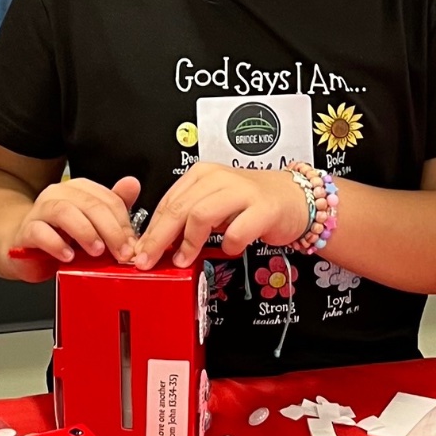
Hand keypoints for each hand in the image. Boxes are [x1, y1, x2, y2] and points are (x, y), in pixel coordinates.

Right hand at [9, 176, 141, 269]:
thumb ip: (112, 206)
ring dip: (85, 232)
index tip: (133, 245)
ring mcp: (40, 211)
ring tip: (97, 251)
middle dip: (110, 229)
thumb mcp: (91, 225)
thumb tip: (133, 184)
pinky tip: (68, 256)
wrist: (24, 248)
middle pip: (89, 204)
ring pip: (64, 212)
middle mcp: (58, 195)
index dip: (123, 223)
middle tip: (121, 252)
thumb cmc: (61, 236)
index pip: (107, 199)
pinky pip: (40, 232)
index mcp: (78, 190)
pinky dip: (56, 244)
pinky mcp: (26, 231)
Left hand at [132, 163, 307, 267]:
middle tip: (149, 260)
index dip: (150, 229)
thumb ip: (188, 218)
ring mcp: (242, 192)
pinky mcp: (263, 208)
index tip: (140, 251)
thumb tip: (158, 243)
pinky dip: (227, 244)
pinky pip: (236, 231)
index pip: (167, 201)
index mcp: (202, 175)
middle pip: (178, 208)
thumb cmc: (252, 203)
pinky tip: (228, 248)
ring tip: (184, 259)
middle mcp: (219, 178)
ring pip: (201, 215)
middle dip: (159, 238)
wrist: (294, 197)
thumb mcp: (214, 204)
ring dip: (188, 243)